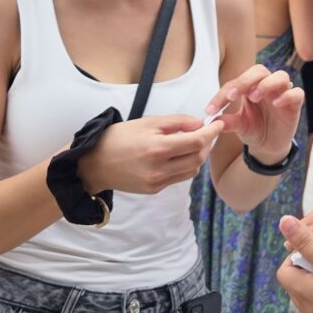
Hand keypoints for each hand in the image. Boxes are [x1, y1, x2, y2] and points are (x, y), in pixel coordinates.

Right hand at [77, 114, 226, 194]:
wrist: (93, 164)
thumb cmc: (118, 138)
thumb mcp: (147, 123)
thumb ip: (176, 123)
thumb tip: (199, 123)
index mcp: (158, 149)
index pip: (196, 142)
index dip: (212, 133)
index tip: (219, 124)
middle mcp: (159, 169)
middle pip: (198, 158)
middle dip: (207, 144)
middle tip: (207, 133)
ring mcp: (157, 182)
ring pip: (191, 170)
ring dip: (198, 156)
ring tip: (193, 143)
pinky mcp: (154, 190)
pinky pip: (179, 177)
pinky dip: (185, 166)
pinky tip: (179, 155)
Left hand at [203, 65, 302, 161]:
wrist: (269, 146)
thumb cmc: (254, 129)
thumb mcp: (239, 126)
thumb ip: (228, 121)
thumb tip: (212, 121)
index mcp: (250, 87)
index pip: (236, 82)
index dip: (222, 94)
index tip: (211, 110)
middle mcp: (266, 86)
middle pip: (259, 70)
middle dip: (245, 80)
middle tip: (233, 95)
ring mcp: (282, 93)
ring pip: (281, 76)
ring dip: (266, 84)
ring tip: (254, 97)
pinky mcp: (295, 105)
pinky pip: (296, 93)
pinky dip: (287, 95)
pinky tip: (277, 104)